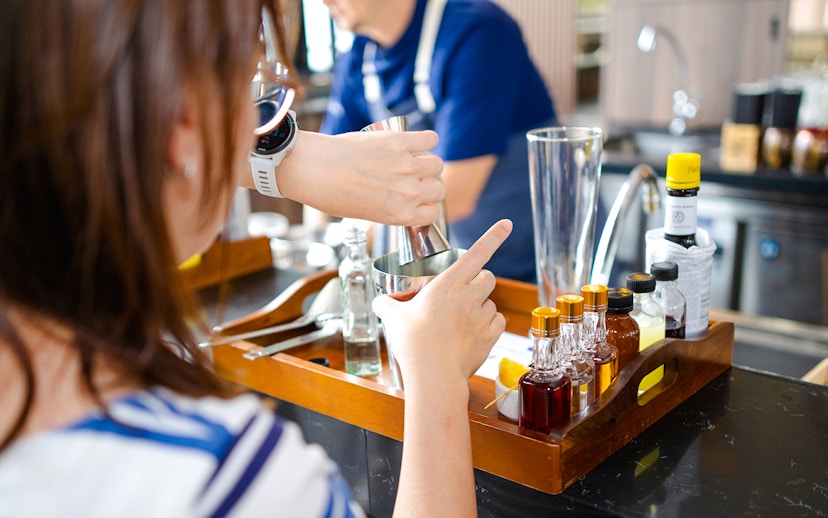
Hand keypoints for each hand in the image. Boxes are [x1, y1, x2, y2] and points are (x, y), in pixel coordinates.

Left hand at [278, 130, 444, 226]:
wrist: (314, 169)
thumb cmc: (332, 194)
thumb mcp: (366, 213)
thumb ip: (392, 207)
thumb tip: (406, 196)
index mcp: (401, 214)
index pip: (432, 213)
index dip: (426, 205)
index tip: (418, 200)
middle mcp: (408, 192)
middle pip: (438, 190)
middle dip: (428, 186)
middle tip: (414, 180)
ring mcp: (406, 166)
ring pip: (437, 164)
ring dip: (428, 163)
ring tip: (414, 161)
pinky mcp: (399, 142)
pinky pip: (429, 139)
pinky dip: (427, 140)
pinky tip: (418, 142)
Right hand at [372, 220, 511, 388]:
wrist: (433, 375)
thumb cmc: (413, 343)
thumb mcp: (393, 318)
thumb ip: (388, 305)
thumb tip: (380, 302)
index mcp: (447, 285)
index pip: (475, 253)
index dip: (493, 236)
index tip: (507, 223)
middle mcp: (468, 296)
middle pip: (487, 277)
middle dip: (479, 281)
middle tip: (464, 293)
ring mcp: (482, 316)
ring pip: (491, 302)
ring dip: (481, 307)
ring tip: (461, 321)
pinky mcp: (490, 336)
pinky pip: (498, 322)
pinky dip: (489, 325)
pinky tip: (473, 333)